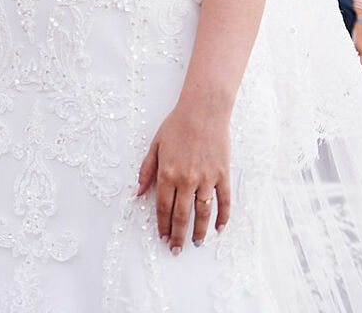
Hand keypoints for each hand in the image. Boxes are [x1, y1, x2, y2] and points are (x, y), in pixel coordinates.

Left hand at [136, 100, 231, 252]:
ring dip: (199, 232)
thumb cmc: (176, 127)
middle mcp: (187, 179)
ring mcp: (207, 179)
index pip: (163, 207)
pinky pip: (225, 201)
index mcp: (167, 173)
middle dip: (178, 236)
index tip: (162, 238)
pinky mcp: (223, 175)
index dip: (162, 225)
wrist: (203, 112)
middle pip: (181, 215)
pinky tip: (219, 229)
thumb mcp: (154, 146)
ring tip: (196, 244)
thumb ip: (146, 171)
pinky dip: (223, 217)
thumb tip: (137, 192)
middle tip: (176, 250)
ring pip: (203, 213)